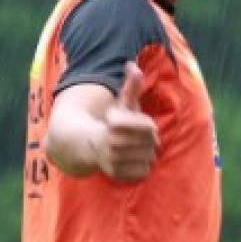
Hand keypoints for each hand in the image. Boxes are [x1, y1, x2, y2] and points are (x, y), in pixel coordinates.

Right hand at [96, 62, 159, 182]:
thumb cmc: (111, 122)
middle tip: (134, 137)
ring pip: (149, 157)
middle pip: (152, 142)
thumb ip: (131, 85)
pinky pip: (144, 171)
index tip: (133, 122)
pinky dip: (141, 166)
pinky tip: (128, 160)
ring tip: (131, 148)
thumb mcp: (121, 103)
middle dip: (147, 138)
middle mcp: (112, 143)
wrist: (88, 145)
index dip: (146, 124)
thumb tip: (133, 65)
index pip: (150, 126)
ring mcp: (114, 161)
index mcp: (114, 123)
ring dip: (145, 152)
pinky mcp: (117, 176)